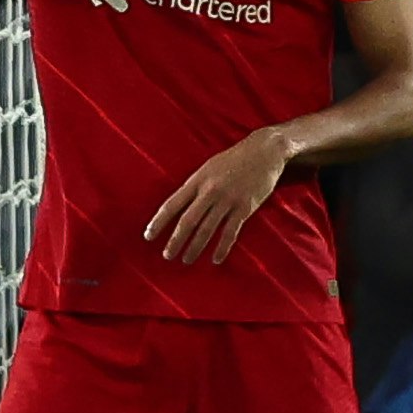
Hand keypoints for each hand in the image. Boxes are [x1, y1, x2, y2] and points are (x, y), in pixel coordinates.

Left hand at [144, 127, 292, 263]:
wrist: (264, 151)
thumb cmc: (235, 159)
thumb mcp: (209, 167)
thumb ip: (196, 186)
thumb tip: (181, 205)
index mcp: (197, 181)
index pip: (172, 205)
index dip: (158, 222)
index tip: (148, 237)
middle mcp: (210, 191)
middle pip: (187, 221)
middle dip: (175, 241)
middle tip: (167, 256)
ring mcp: (228, 200)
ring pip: (207, 229)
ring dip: (195, 248)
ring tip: (186, 260)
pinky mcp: (245, 207)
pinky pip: (230, 232)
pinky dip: (222, 248)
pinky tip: (216, 259)